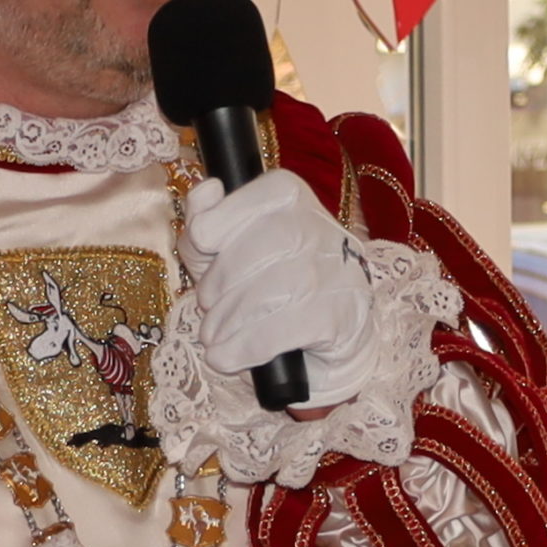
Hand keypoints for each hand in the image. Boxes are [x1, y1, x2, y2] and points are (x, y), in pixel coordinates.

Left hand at [181, 171, 374, 405]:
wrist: (324, 339)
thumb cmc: (266, 287)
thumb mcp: (225, 251)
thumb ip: (206, 222)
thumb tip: (207, 190)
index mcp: (290, 198)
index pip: (249, 200)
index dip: (213, 227)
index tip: (204, 249)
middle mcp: (320, 228)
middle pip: (255, 250)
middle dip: (218, 284)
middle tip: (207, 308)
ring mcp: (337, 272)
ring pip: (268, 293)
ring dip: (228, 322)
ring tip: (214, 336)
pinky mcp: (342, 316)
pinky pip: (281, 331)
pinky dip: (244, 348)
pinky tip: (227, 356)